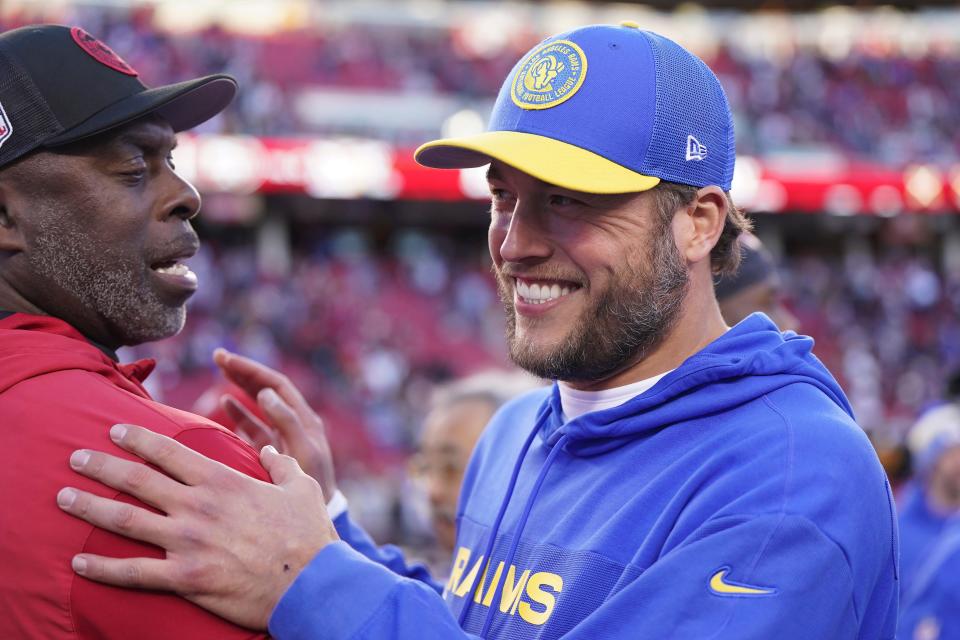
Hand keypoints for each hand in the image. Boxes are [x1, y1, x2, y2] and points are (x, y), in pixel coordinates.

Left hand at [57, 424, 337, 630]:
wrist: (311, 582)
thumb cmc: (309, 533)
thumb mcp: (302, 486)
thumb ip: (280, 463)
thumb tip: (267, 447)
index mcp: (222, 481)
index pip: (169, 452)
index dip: (138, 438)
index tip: (116, 429)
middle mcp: (198, 506)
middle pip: (137, 480)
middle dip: (101, 465)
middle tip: (75, 457)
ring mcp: (188, 542)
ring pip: (126, 520)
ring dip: (90, 507)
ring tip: (63, 497)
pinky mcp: (185, 577)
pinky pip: (133, 573)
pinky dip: (102, 569)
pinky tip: (78, 564)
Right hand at [213, 348, 336, 498]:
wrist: (318, 513)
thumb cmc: (314, 483)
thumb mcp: (303, 451)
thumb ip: (288, 423)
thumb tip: (265, 393)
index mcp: (304, 418)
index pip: (276, 384)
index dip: (252, 370)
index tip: (227, 359)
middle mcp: (295, 422)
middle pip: (267, 388)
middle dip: (244, 371)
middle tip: (219, 356)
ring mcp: (283, 435)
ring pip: (259, 403)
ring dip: (241, 386)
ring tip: (221, 369)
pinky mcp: (273, 449)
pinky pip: (255, 424)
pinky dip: (240, 412)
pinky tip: (225, 401)